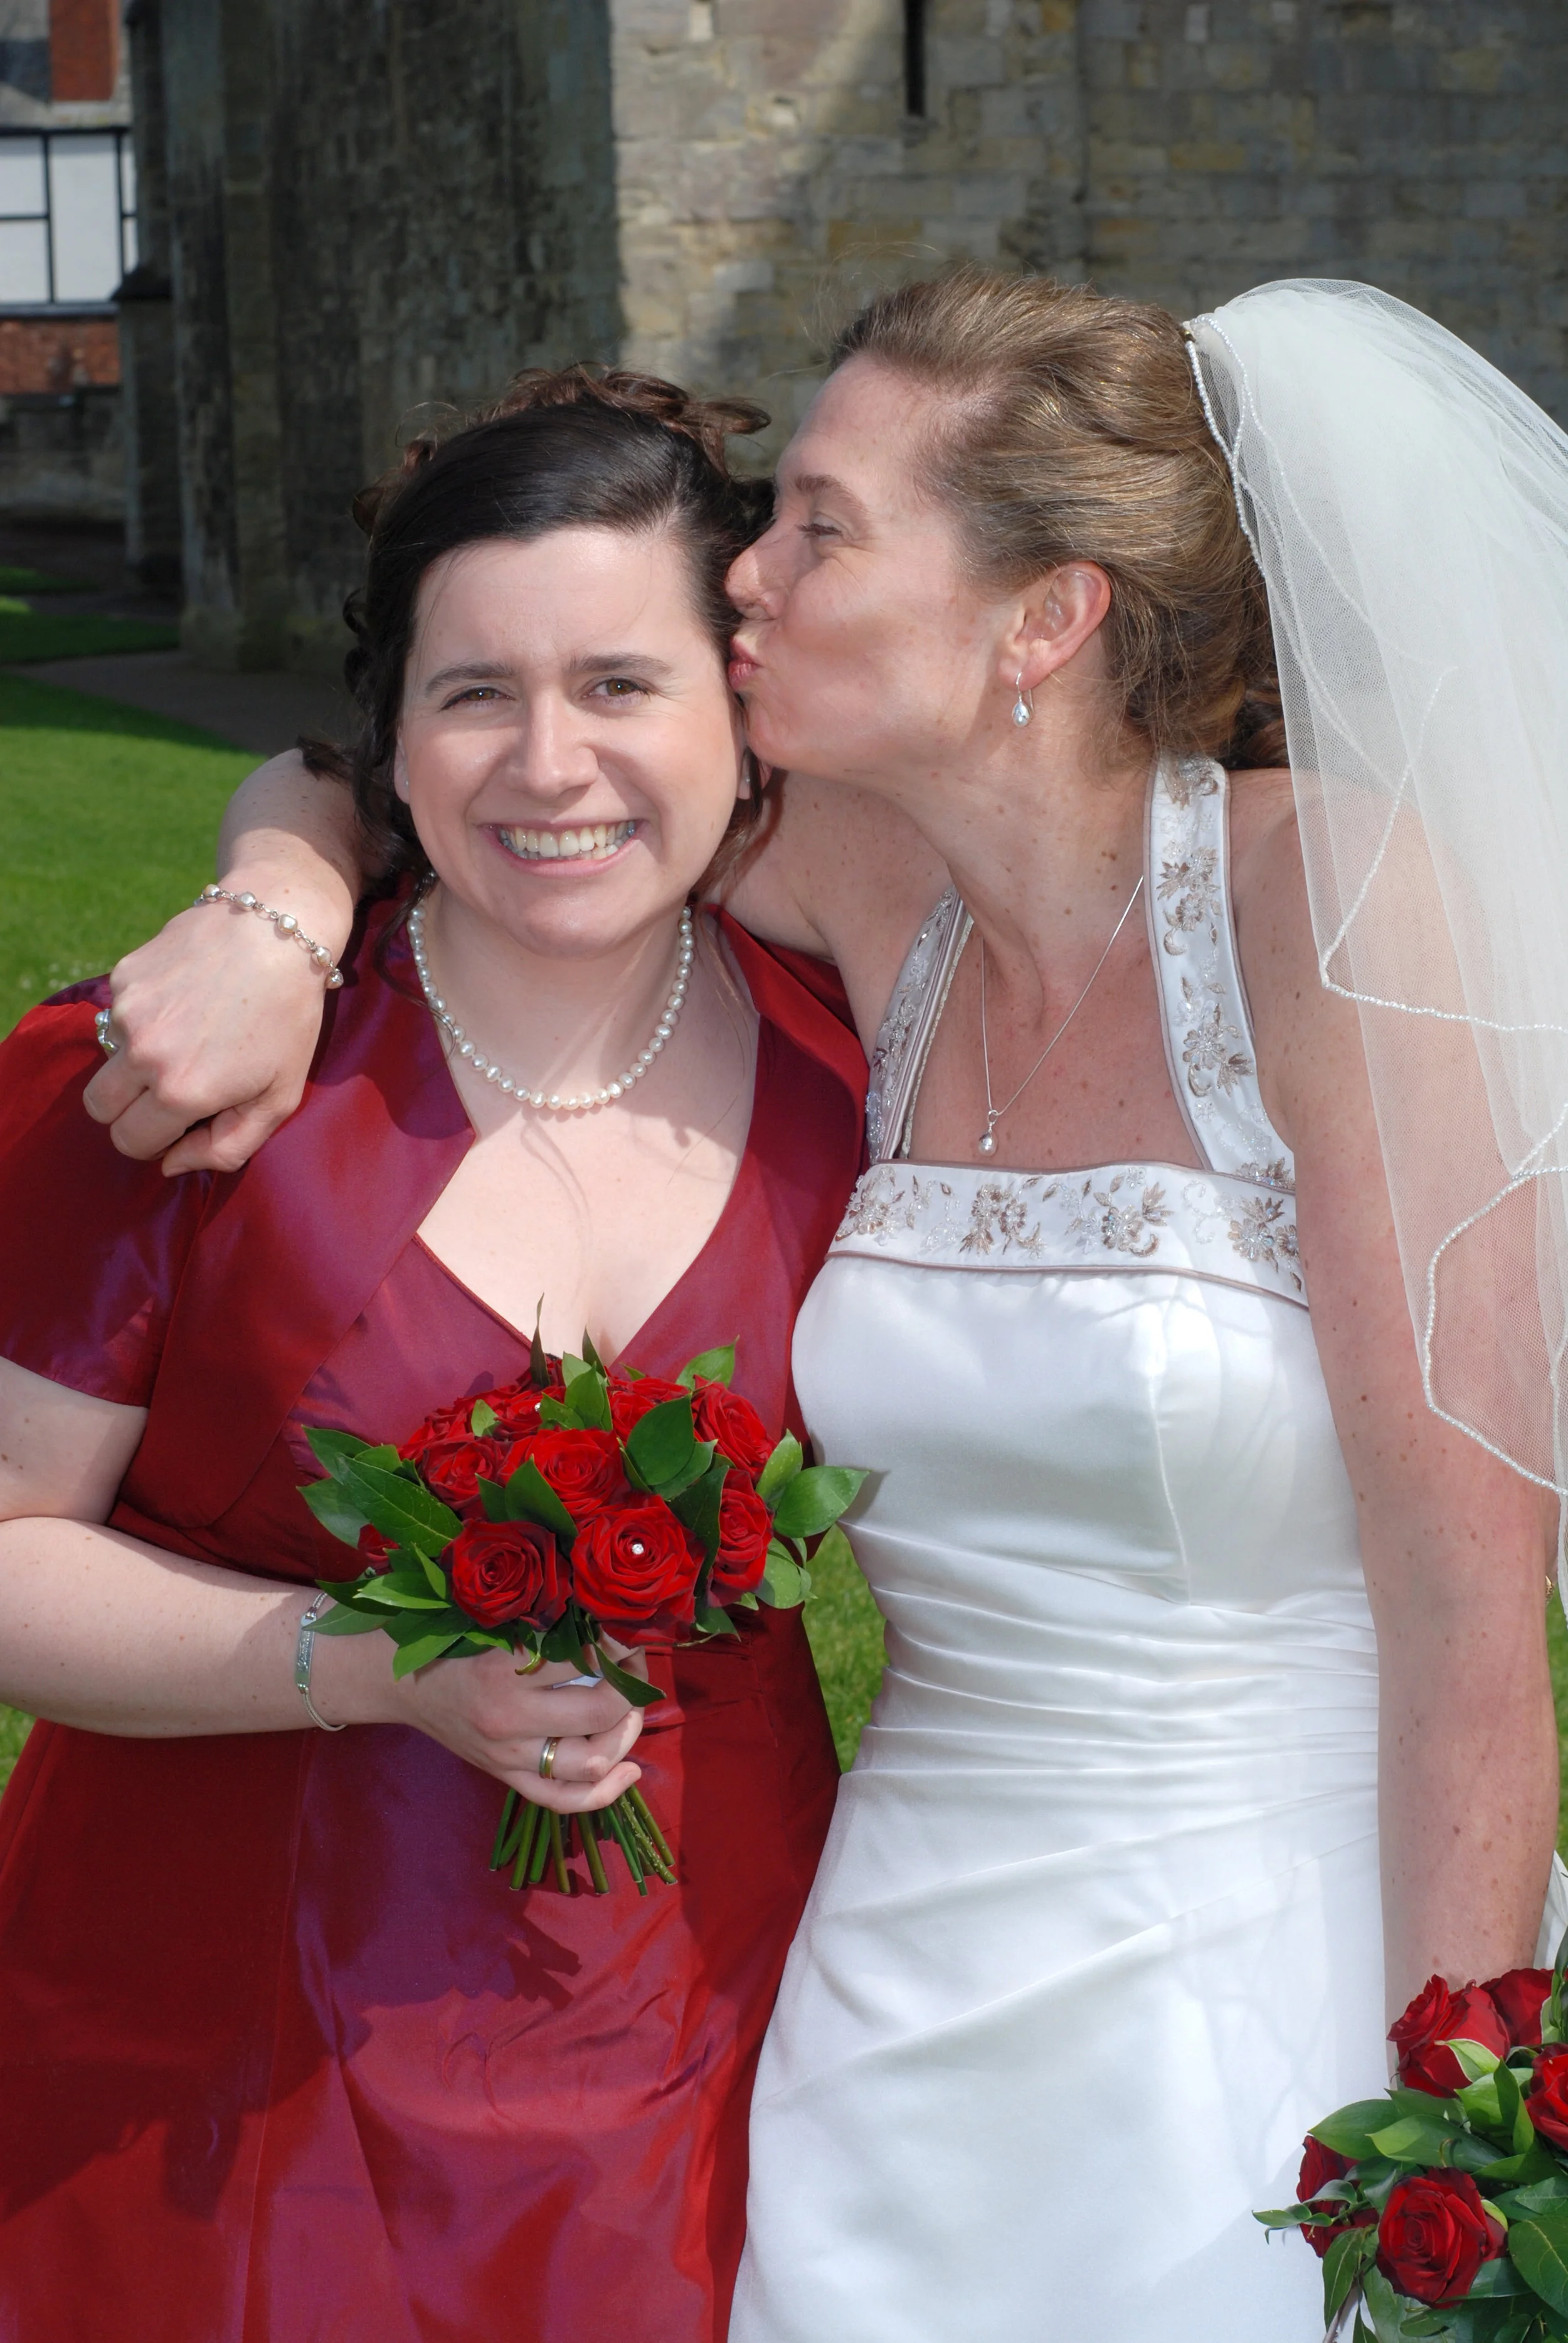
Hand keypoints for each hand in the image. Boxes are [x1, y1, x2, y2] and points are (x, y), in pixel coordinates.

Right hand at [83, 891, 340, 1173]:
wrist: (277, 930)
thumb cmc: (288, 1019)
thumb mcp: (278, 1097)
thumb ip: (226, 1147)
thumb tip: (170, 1165)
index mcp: (179, 1093)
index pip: (130, 1142)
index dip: (154, 1138)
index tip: (181, 1120)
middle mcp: (142, 1055)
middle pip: (99, 1108)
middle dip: (127, 1109)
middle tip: (170, 1090)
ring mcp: (127, 1013)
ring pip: (106, 1059)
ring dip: (135, 1060)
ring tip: (189, 1036)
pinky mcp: (122, 977)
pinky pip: (117, 1015)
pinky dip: (144, 1017)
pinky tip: (186, 1000)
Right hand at [317, 1630, 650, 1812]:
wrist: (398, 1680)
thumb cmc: (450, 1639)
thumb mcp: (494, 1621)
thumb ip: (546, 1623)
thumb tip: (610, 1619)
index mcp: (504, 1667)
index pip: (587, 1659)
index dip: (620, 1645)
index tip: (629, 1632)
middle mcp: (509, 1717)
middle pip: (600, 1712)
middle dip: (631, 1687)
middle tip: (633, 1668)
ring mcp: (507, 1755)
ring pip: (591, 1761)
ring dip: (625, 1735)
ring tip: (629, 1711)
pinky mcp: (505, 1778)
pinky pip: (563, 1800)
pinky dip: (605, 1791)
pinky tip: (630, 1771)